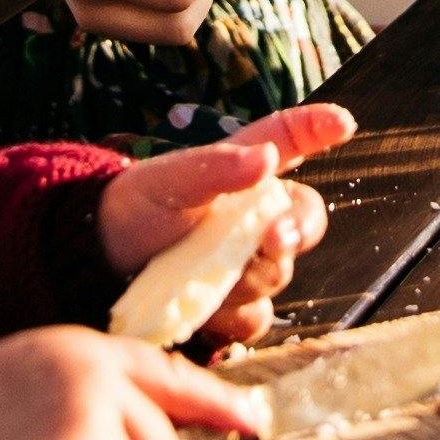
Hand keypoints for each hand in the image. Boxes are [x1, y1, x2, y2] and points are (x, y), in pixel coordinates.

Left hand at [101, 108, 346, 349]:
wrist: (97, 267)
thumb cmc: (134, 210)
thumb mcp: (165, 181)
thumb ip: (215, 168)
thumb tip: (266, 158)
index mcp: (243, 172)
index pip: (290, 141)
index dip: (318, 129)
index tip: (342, 121)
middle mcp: (255, 217)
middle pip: (303, 224)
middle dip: (293, 232)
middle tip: (273, 238)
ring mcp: (248, 264)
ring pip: (278, 276)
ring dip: (244, 278)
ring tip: (198, 273)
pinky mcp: (235, 309)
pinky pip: (256, 318)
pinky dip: (230, 315)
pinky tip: (203, 307)